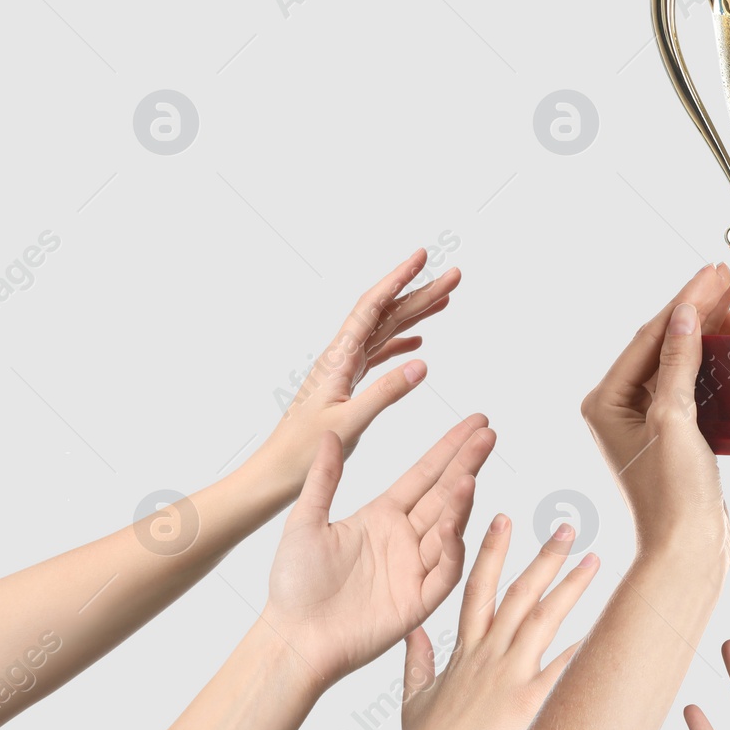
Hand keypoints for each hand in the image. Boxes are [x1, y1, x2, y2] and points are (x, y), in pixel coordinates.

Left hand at [256, 250, 461, 491]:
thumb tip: (422, 364)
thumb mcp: (349, 423)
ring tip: (445, 300)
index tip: (422, 257)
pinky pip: (379, 354)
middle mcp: (341, 357)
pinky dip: (401, 343)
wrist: (276, 472)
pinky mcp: (347, 385)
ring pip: (386, 332)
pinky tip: (417, 342)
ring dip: (415, 314)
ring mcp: (345, 370)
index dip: (398, 279)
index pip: (372, 307)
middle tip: (453, 276)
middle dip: (420, 292)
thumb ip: (385, 392)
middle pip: (386, 314)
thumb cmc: (302, 451)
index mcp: (339, 359)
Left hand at [262, 417, 491, 688]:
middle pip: (444, 494)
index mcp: (382, 517)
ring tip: (468, 476)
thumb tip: (329, 435)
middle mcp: (404, 539)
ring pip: (449, 529)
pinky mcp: (418, 600)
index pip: (425, 475)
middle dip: (467, 463)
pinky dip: (453, 549)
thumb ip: (324, 479)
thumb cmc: (294, 586)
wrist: (293, 637)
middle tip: (488, 434)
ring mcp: (414, 569)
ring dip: (460, 503)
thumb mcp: (305, 522)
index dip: (449, 449)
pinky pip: (445, 572)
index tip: (474, 424)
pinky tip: (454, 526)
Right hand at [392, 515, 599, 729]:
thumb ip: (417, 660)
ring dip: (571, 587)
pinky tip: (603, 630)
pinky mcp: (524, 705)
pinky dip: (581, 649)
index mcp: (463, 652)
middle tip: (570, 526)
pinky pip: (560, 670)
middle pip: (519, 593)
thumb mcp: (414, 699)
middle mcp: (486, 656)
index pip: (478, 587)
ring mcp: (506, 678)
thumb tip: (414, 630)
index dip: (492, 550)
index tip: (505, 518)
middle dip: (545, 557)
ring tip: (595, 560)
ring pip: (543, 619)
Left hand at [579, 264, 729, 559]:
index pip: (648, 336)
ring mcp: (646, 421)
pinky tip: (729, 341)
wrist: (690, 551)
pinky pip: (689, 382)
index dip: (683, 301)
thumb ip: (679, 363)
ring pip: (676, 360)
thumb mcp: (674, 421)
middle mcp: (618, 408)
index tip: (711, 273)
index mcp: (604, 401)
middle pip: (660, 343)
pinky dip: (709, 359)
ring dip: (704, 329)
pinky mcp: (673, 434)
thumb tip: (685, 314)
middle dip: (693, 308)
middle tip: (725, 276)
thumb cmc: (673, 497)